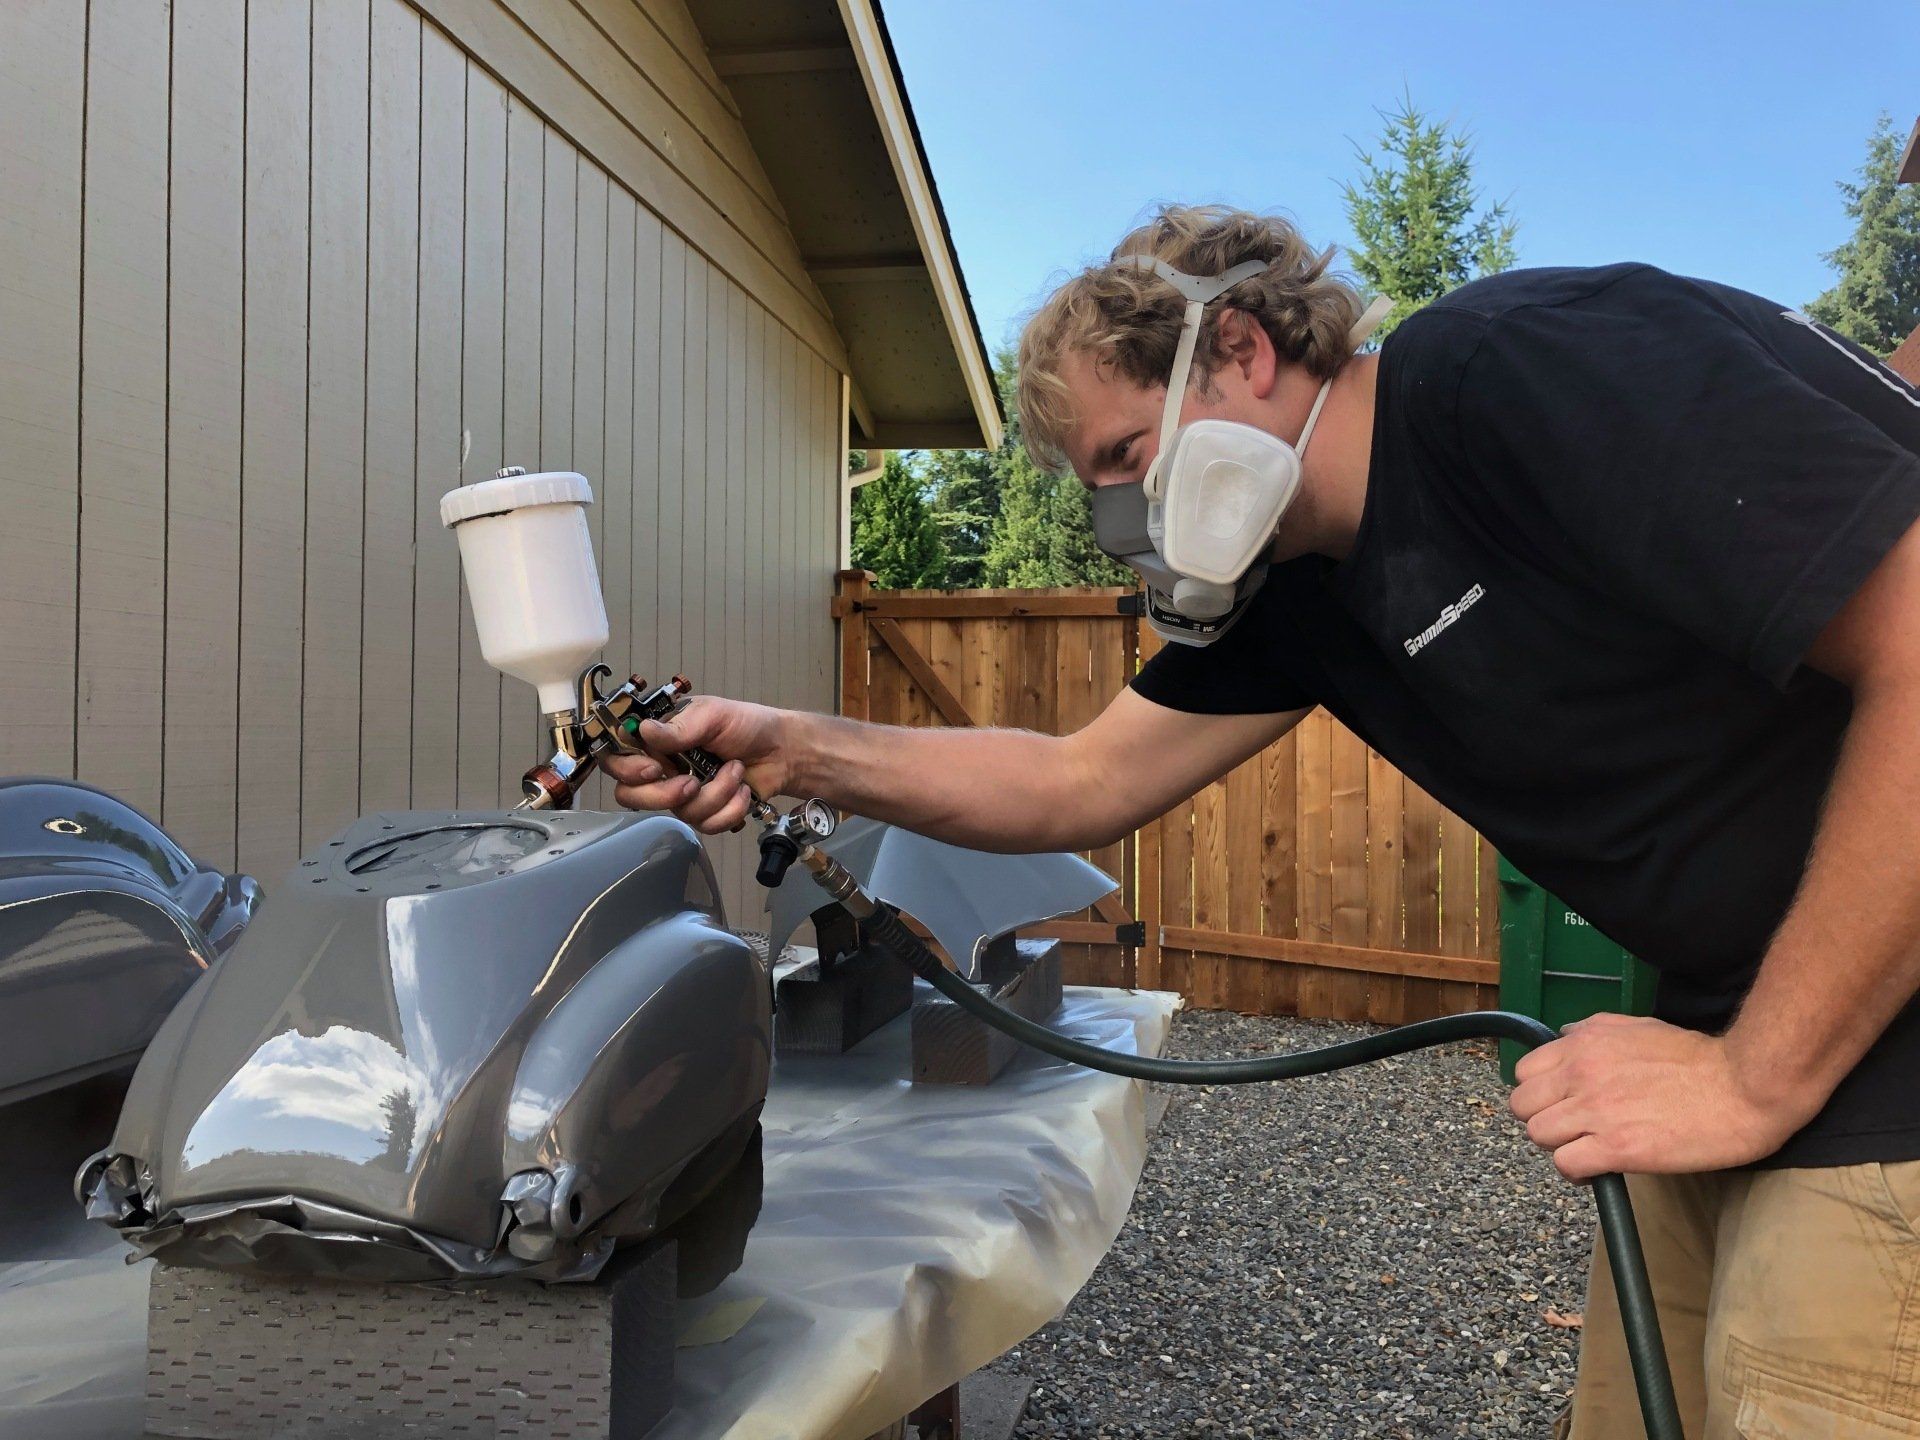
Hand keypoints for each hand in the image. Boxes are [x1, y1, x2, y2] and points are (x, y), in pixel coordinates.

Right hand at [601, 696, 791, 833]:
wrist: (783, 751)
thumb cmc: (747, 725)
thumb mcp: (713, 716)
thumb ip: (678, 727)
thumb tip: (644, 730)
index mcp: (658, 739)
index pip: (618, 759)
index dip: (626, 770)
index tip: (652, 769)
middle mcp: (663, 767)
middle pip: (633, 796)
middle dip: (663, 795)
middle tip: (691, 783)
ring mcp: (683, 793)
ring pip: (678, 812)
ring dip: (715, 794)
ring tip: (735, 771)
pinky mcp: (706, 812)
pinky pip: (706, 824)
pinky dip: (730, 809)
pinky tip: (743, 791)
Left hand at [1507, 1013, 1808, 1179]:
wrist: (1744, 1086)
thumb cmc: (1699, 1059)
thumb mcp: (1637, 1026)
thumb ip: (1592, 1031)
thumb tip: (1563, 1036)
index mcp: (1583, 1044)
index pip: (1524, 1073)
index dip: (1539, 1093)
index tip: (1559, 1104)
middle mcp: (1580, 1074)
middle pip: (1523, 1107)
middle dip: (1543, 1120)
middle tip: (1571, 1130)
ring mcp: (1595, 1111)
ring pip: (1539, 1136)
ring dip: (1559, 1146)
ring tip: (1587, 1149)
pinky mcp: (1617, 1148)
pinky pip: (1566, 1164)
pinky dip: (1576, 1171)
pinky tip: (1599, 1167)